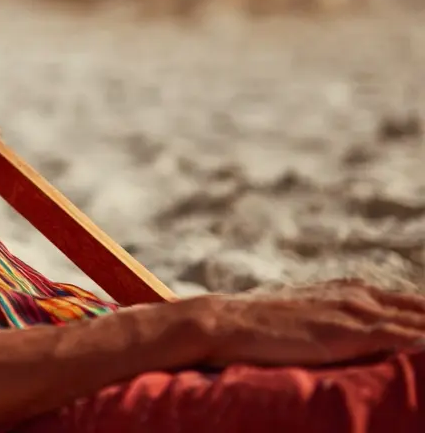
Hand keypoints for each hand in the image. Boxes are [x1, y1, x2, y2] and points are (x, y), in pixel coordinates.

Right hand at [184, 279, 424, 367]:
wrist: (227, 322)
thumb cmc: (260, 327)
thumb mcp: (308, 318)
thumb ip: (337, 323)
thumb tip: (356, 341)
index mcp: (353, 292)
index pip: (416, 307)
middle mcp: (361, 296)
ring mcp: (357, 312)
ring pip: (421, 322)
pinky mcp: (350, 332)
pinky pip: (406, 337)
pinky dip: (423, 341)